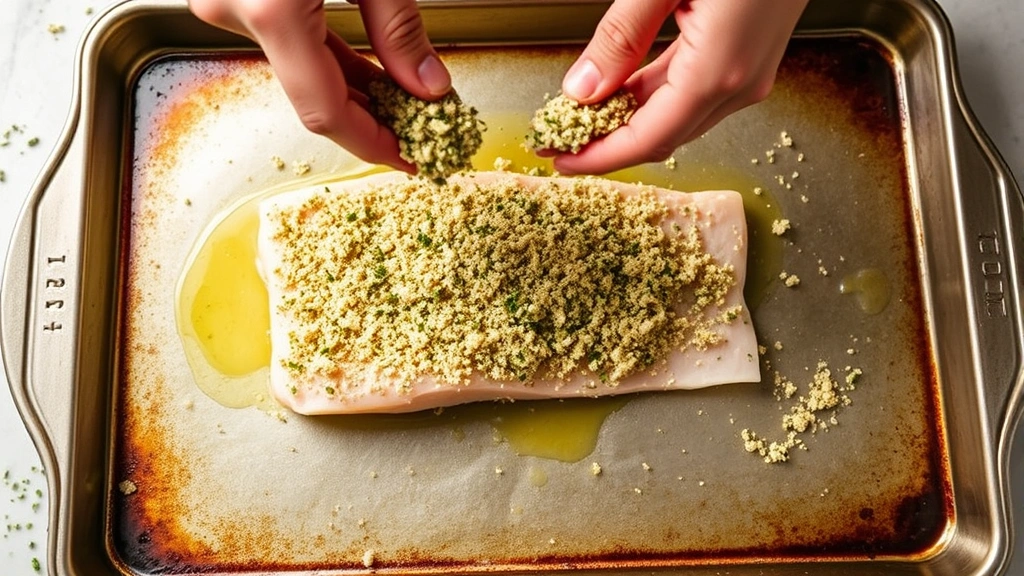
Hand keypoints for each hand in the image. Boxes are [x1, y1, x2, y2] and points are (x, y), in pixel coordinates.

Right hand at [189, 0, 452, 171]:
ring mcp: (226, 2)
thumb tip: (429, 85)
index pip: (326, 112)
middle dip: (372, 121)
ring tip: (404, 100)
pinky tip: (367, 71)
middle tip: (420, 130)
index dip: (373, 145)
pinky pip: (284, 44)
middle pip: (313, 98)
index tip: (411, 159)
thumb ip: (397, 27)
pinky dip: (326, 61)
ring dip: (352, 91)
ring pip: (299, 73)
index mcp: (271, 10)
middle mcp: (235, 12)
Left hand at [554, 0, 808, 174]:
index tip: (559, 160)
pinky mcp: (750, 56)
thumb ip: (620, 37)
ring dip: (629, 122)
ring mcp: (750, 72)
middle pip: (663, 137)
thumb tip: (582, 90)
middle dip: (608, 145)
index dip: (599, 158)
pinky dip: (654, 98)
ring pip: (678, 117)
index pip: (647, 140)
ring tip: (583, 117)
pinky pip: (694, 92)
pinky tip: (623, 90)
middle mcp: (740, 83)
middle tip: (560, 140)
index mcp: (718, 72)